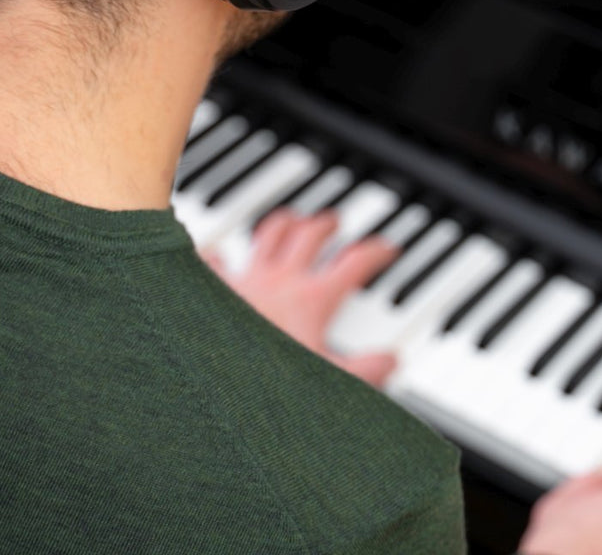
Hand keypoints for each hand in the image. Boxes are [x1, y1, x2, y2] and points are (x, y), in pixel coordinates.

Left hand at [204, 209, 399, 385]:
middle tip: (335, 222)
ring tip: (291, 220)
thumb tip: (392, 360)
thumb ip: (365, 372)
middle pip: (310, 235)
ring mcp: (246, 278)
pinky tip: (217, 253)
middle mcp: (280, 279)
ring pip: (269, 234)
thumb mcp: (328, 381)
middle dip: (326, 224)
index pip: (354, 263)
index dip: (376, 251)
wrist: (210, 376)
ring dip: (284, 223)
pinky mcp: (213, 286)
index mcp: (312, 299)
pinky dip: (218, 255)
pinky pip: (214, 259)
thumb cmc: (264, 380)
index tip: (388, 248)